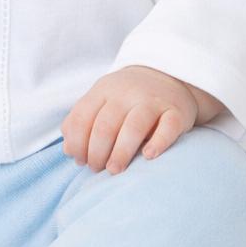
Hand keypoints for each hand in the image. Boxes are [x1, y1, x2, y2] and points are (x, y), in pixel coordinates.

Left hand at [60, 65, 205, 174]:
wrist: (169, 76)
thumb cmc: (127, 99)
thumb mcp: (101, 100)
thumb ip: (81, 122)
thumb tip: (69, 151)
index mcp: (103, 90)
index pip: (82, 117)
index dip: (77, 143)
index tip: (80, 161)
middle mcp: (127, 94)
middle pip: (105, 125)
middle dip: (96, 152)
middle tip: (97, 169)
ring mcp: (152, 102)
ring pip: (134, 127)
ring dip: (121, 153)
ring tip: (115, 170)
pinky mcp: (176, 112)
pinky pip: (168, 127)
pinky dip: (158, 143)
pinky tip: (148, 156)